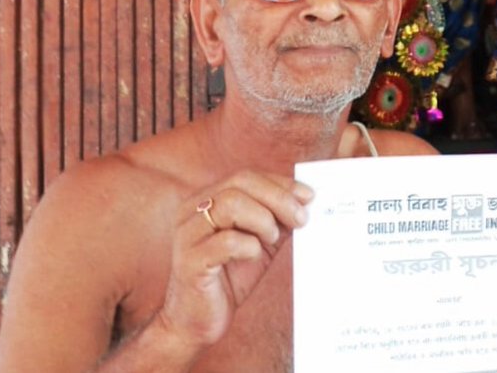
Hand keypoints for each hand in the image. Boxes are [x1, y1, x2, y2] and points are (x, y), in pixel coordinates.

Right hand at [156, 171, 312, 353]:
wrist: (199, 320)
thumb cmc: (230, 276)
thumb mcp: (259, 241)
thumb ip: (277, 219)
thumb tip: (306, 201)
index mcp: (206, 200)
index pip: (245, 176)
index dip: (280, 183)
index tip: (309, 196)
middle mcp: (191, 211)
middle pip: (238, 183)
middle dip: (278, 198)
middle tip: (301, 219)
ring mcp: (187, 235)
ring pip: (230, 204)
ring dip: (263, 220)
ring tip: (271, 239)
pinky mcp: (189, 261)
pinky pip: (225, 241)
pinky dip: (249, 246)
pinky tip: (253, 256)